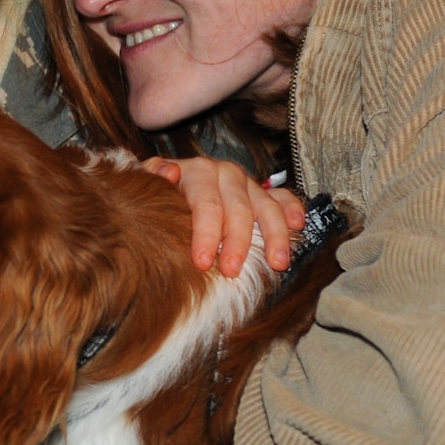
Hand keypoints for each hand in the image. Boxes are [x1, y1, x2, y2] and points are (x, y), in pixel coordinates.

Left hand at [144, 156, 304, 276]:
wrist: (169, 186)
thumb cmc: (158, 197)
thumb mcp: (146, 187)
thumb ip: (150, 179)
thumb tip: (168, 173)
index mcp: (197, 172)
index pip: (205, 202)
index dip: (205, 233)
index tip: (201, 262)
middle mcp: (225, 174)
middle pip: (238, 209)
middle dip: (237, 242)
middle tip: (232, 272)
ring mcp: (248, 183)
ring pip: (267, 206)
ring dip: (274, 235)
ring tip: (278, 264)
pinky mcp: (265, 193)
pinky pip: (285, 199)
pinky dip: (293, 211)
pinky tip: (298, 226)